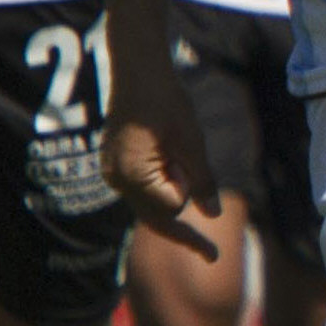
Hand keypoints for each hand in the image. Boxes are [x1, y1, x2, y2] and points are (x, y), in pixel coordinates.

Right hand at [100, 80, 221, 259]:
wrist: (137, 69)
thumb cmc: (167, 101)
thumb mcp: (192, 141)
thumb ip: (202, 181)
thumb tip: (211, 216)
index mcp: (133, 176)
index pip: (171, 206)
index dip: (189, 186)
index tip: (185, 157)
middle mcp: (117, 180)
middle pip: (156, 216)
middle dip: (182, 229)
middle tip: (212, 256)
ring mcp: (113, 173)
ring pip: (151, 203)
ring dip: (172, 191)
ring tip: (173, 150)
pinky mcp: (116, 164)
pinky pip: (143, 188)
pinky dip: (161, 184)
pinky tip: (170, 165)